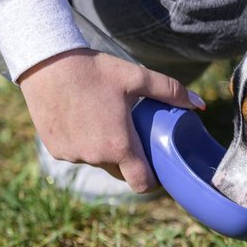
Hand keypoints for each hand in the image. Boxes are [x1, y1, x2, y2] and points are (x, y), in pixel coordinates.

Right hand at [18, 49, 204, 192]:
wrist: (47, 63)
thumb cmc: (95, 70)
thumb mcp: (137, 77)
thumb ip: (171, 92)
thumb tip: (200, 104)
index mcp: (119, 145)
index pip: (142, 183)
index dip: (154, 180)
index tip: (159, 168)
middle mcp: (94, 156)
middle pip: (121, 172)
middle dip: (132, 160)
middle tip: (138, 138)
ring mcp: (72, 155)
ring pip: (98, 162)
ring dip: (107, 151)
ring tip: (110, 123)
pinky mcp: (55, 149)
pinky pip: (78, 153)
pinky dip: (86, 143)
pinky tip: (87, 121)